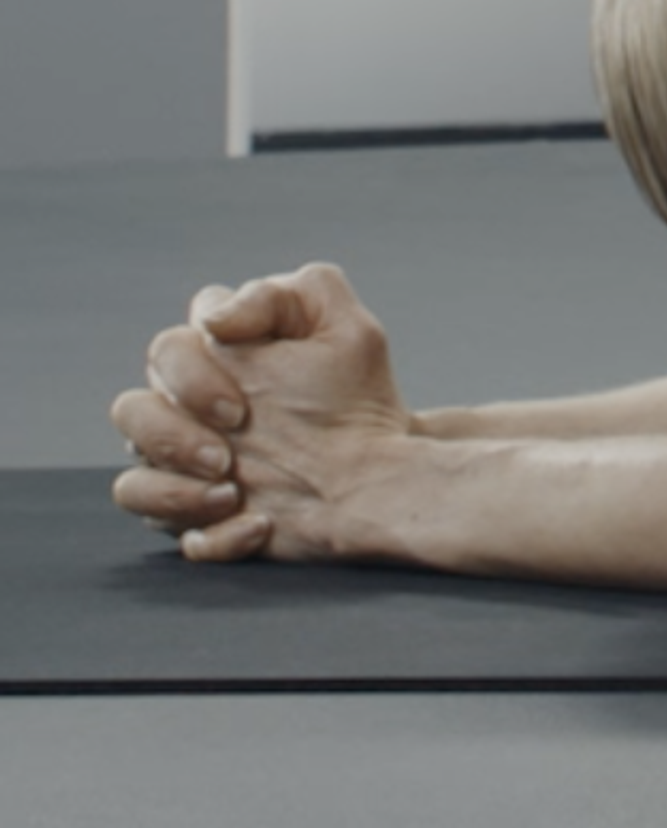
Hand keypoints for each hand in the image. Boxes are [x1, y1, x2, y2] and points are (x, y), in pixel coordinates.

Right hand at [108, 265, 416, 563]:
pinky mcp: (191, 514)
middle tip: (227, 457)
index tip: (242, 407)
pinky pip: (160, 528)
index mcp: (218, 361)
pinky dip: (202, 530)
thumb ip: (287, 297)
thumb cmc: (358, 401)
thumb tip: (214, 318)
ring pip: (130, 473)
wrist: (376, 478)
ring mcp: (184, 465)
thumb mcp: (346, 333)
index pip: (169, 347)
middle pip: (131, 409)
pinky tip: (255, 524)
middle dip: (173, 435)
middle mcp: (189, 411)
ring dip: (173, 488)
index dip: (191, 375)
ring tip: (230, 491)